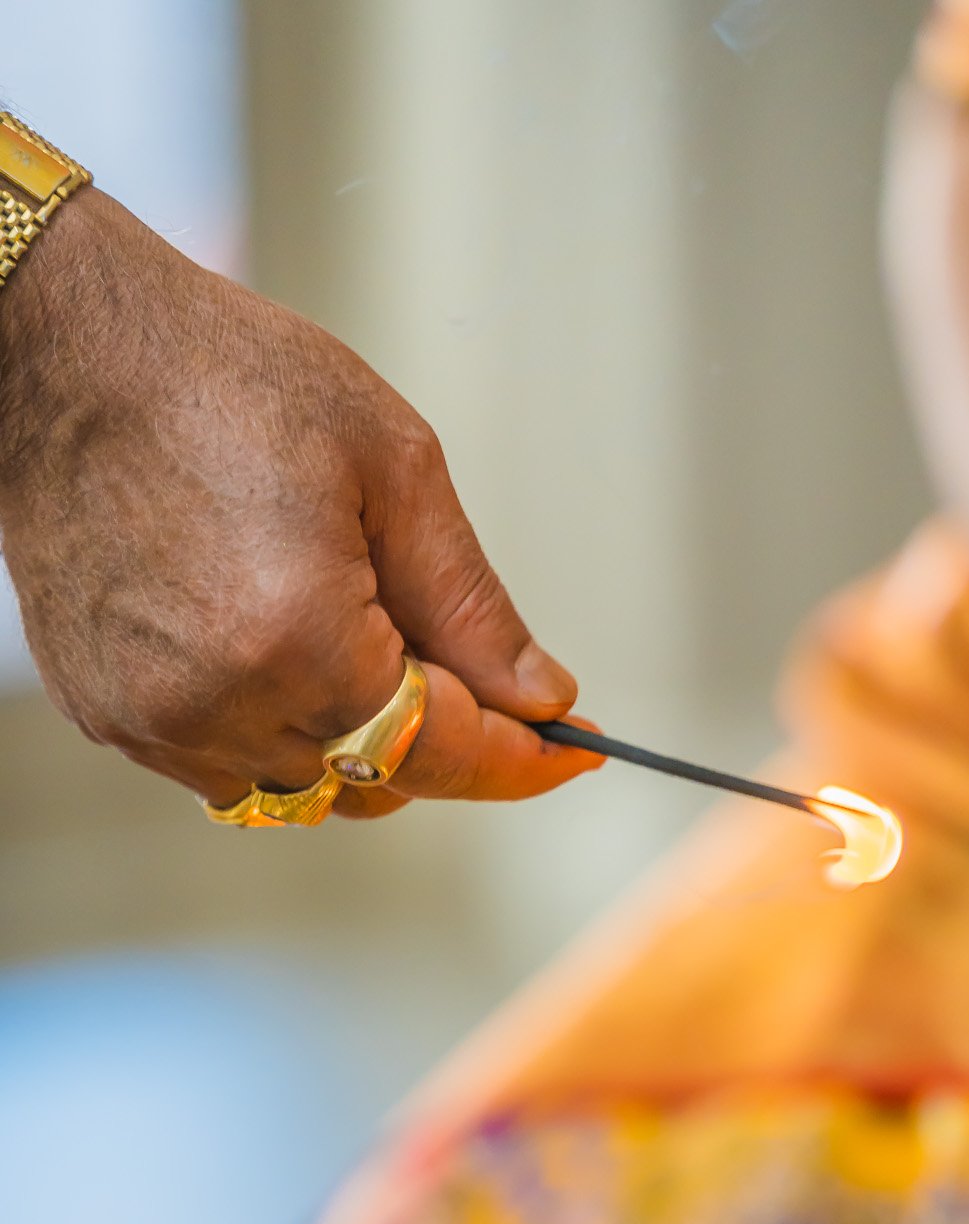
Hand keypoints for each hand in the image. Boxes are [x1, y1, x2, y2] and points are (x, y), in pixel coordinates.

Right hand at [0, 189, 598, 815]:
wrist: (57, 350)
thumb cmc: (225, 379)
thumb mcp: (391, 467)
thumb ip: (474, 607)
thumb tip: (544, 701)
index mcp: (300, 644)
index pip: (445, 752)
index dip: (521, 760)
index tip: (573, 754)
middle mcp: (222, 708)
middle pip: (383, 780)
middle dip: (439, 732)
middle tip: (457, 652)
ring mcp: (155, 724)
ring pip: (309, 790)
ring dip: (355, 738)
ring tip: (350, 625)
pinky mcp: (110, 718)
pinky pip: (230, 767)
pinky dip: (279, 728)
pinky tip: (271, 637)